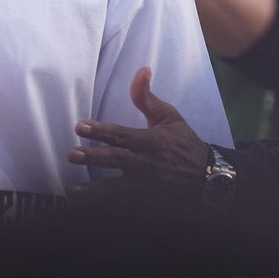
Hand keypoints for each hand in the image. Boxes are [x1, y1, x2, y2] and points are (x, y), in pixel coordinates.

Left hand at [67, 66, 209, 198]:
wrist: (207, 178)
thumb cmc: (183, 143)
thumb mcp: (169, 116)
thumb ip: (147, 97)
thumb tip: (142, 68)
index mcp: (151, 142)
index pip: (122, 135)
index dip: (101, 131)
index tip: (80, 126)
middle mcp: (147, 165)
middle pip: (117, 160)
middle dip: (93, 158)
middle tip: (71, 155)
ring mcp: (146, 188)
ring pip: (116, 190)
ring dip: (92, 191)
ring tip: (71, 191)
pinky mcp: (146, 204)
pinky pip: (122, 207)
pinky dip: (104, 208)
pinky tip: (84, 209)